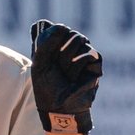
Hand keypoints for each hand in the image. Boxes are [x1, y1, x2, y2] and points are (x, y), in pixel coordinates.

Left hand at [30, 20, 102, 134]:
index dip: (50, 40)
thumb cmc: (47, 87)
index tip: (46, 57)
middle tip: (58, 69)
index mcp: (57, 45)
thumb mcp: (39, 63)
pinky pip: (88, 53)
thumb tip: (62, 26)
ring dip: (67, 59)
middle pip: (69, 31)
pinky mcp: (95, 62)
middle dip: (59, 52)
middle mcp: (71, 46)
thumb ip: (45, 42)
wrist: (59, 107)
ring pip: (78, 39)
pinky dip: (78, 65)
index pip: (57, 28)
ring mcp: (84, 52)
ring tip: (67, 74)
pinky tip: (75, 77)